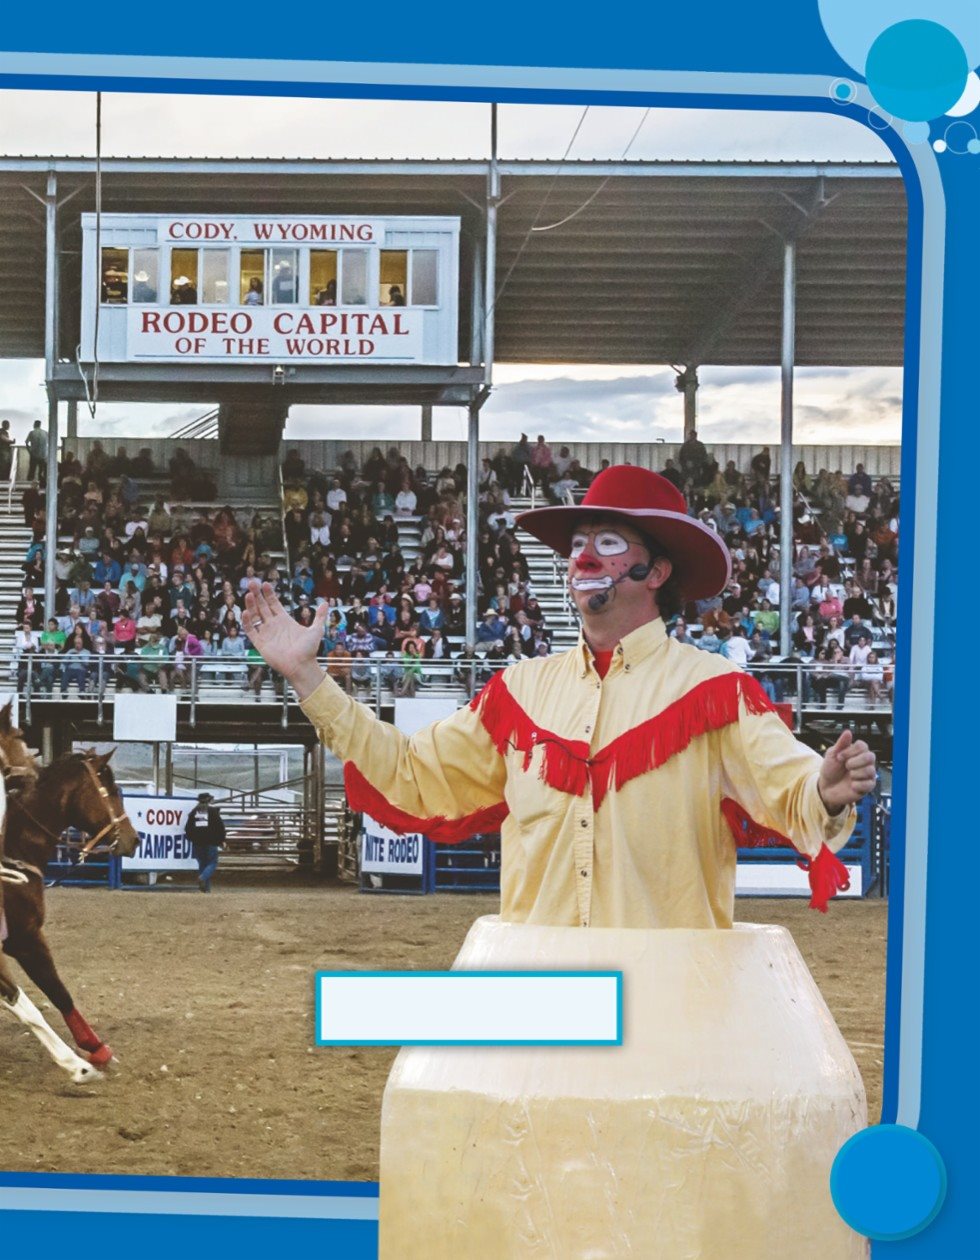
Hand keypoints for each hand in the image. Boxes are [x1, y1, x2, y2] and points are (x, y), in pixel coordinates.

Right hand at [242, 581, 327, 700]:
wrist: (302, 666)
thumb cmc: (309, 651)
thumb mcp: (316, 630)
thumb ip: (320, 616)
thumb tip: (325, 603)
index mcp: (285, 621)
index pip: (274, 604)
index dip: (269, 594)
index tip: (265, 583)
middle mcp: (274, 626)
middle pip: (262, 606)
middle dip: (257, 595)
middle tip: (252, 583)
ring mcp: (266, 633)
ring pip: (255, 616)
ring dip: (251, 605)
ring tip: (249, 594)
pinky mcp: (261, 643)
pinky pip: (251, 631)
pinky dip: (248, 622)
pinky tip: (246, 612)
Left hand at [817, 729, 876, 813]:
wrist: (826, 787)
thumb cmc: (830, 770)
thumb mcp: (832, 755)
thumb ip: (841, 744)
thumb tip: (848, 732)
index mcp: (857, 752)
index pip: (863, 746)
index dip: (850, 751)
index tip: (840, 756)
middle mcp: (865, 762)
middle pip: (870, 757)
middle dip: (854, 762)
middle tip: (846, 766)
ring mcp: (867, 774)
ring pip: (870, 770)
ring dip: (855, 774)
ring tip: (849, 776)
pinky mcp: (868, 786)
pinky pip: (869, 784)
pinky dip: (857, 785)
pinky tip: (851, 784)